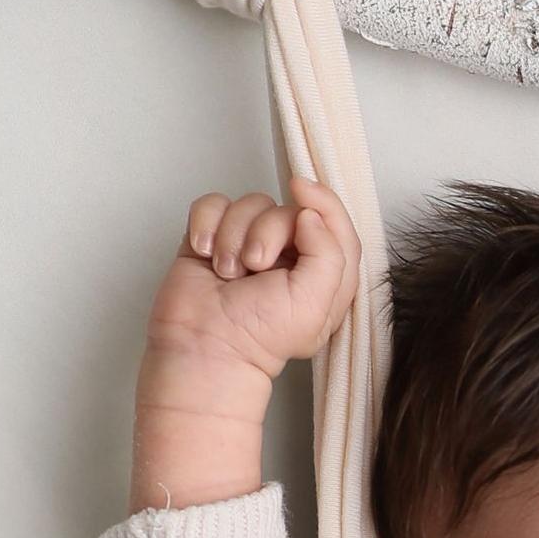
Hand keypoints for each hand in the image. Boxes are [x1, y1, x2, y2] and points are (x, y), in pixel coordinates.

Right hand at [143, 174, 362, 382]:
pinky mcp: (215, 238)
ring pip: (250, 203)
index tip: (301, 191)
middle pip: (287, 210)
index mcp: (322, 275)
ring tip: (228, 273)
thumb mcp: (313, 304)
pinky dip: (206, 224)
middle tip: (255, 268)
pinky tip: (205, 255)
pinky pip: (213, 204)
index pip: (334, 223)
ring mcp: (249, 245)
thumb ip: (328, 254)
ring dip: (233, 236)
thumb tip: (309, 214)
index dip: (322, 200)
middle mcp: (289, 257)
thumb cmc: (259, 337)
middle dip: (266, 233)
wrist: (204, 346)